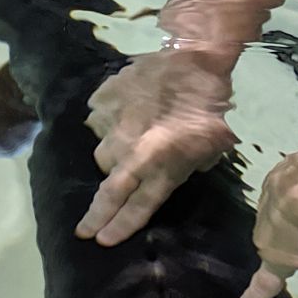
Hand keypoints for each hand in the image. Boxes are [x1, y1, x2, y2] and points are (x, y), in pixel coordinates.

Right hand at [78, 52, 237, 244]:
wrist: (195, 57)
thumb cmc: (213, 103)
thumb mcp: (214, 146)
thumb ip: (190, 167)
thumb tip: (173, 174)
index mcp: (164, 167)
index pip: (137, 208)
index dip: (119, 227)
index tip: (103, 240)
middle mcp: (134, 153)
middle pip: (109, 193)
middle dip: (95, 216)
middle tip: (83, 231)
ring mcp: (114, 126)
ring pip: (102, 155)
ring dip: (112, 159)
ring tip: (127, 148)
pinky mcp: (104, 100)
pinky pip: (98, 121)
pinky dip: (108, 123)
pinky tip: (125, 115)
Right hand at [231, 146, 297, 297]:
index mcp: (274, 260)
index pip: (261, 289)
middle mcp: (262, 236)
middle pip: (276, 244)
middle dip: (292, 242)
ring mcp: (263, 207)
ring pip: (279, 217)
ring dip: (295, 217)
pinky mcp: (270, 183)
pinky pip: (283, 193)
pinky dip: (295, 195)